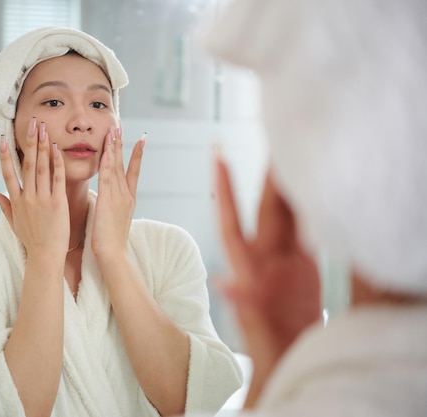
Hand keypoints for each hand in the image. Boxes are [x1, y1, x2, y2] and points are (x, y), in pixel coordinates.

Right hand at [0, 118, 68, 259]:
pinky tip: (56, 149)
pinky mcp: (57, 203)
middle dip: (29, 142)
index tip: (5, 138)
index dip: (6, 155)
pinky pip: (57, 179)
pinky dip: (56, 163)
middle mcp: (28, 197)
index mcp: (16, 201)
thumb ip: (3, 205)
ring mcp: (42, 199)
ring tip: (43, 129)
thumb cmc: (31, 240)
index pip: (9, 173)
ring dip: (42, 146)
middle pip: (27, 164)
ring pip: (41, 168)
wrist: (45, 256)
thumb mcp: (13, 222)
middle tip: (31, 123)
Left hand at [91, 128, 144, 259]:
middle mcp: (126, 195)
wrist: (113, 254)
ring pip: (116, 168)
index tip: (141, 138)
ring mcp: (119, 197)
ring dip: (114, 148)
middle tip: (121, 126)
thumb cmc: (111, 241)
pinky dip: (107, 164)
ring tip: (114, 130)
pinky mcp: (109, 201)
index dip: (137, 154)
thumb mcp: (114, 218)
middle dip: (122, 144)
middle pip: (124, 164)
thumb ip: (113, 205)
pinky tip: (106, 151)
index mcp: (129, 199)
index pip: (134, 171)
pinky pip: (107, 179)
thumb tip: (109, 199)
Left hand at [213, 156, 320, 406]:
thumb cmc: (268, 345)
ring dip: (291, 186)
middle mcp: (266, 257)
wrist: (288, 357)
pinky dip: (312, 210)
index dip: (225, 189)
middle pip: (268, 209)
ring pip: (288, 214)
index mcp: (248, 267)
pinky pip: (308, 230)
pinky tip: (318, 191)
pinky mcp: (304, 266)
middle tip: (275, 140)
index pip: (232, 220)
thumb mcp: (256, 325)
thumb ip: (245, 303)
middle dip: (269, 176)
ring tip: (296, 155)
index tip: (216, 156)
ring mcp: (285, 259)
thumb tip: (226, 284)